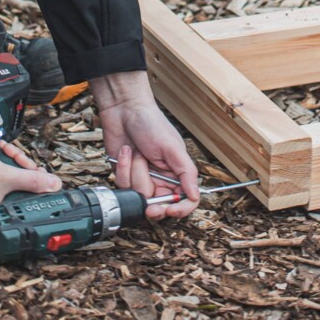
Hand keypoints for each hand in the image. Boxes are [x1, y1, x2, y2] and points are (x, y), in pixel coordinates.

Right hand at [0, 132, 60, 218]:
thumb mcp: (5, 175)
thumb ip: (31, 181)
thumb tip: (54, 185)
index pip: (28, 203)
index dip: (36, 185)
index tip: (38, 172)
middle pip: (21, 188)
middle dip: (23, 168)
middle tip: (19, 157)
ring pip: (12, 177)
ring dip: (13, 160)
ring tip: (7, 150)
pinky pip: (1, 171)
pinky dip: (3, 160)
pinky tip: (0, 149)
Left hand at [91, 70, 199, 219]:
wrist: (123, 110)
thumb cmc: (151, 123)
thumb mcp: (172, 147)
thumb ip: (186, 172)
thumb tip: (196, 195)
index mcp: (177, 172)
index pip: (186, 200)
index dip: (180, 209)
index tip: (170, 209)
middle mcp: (160, 178)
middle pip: (160, 205)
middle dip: (153, 203)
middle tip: (149, 205)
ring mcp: (142, 178)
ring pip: (139, 196)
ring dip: (136, 173)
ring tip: (136, 153)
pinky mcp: (125, 176)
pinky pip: (123, 186)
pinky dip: (124, 168)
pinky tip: (125, 152)